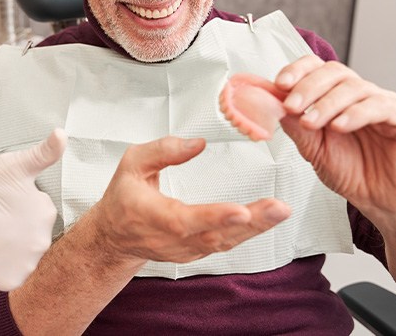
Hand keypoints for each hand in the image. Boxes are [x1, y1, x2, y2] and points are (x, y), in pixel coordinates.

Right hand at [0, 129, 66, 290]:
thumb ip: (43, 153)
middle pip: (36, 232)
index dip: (23, 206)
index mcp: (47, 212)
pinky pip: (16, 273)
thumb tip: (62, 133)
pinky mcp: (14, 280)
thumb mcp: (13, 166)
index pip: (41, 210)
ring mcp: (29, 262)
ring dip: (16, 247)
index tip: (7, 204)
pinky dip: (7, 267)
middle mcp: (45, 240)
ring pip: (28, 253)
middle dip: (22, 227)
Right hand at [94, 136, 290, 263]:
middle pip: (214, 235)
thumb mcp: (132, 164)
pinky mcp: (195, 251)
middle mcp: (171, 239)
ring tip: (280, 211)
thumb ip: (162, 150)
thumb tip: (198, 143)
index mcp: (152, 216)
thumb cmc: (123, 197)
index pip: (185, 220)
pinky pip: (225, 244)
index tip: (241, 210)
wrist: (114, 237)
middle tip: (279, 208)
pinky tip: (267, 219)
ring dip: (256, 228)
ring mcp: (185, 250)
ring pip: (224, 242)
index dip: (214, 217)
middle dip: (251, 223)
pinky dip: (248, 233)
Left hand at [275, 55, 395, 218]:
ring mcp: (382, 102)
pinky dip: (356, 114)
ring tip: (310, 122)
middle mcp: (358, 93)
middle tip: (291, 106)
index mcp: (334, 95)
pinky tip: (339, 126)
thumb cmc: (349, 170)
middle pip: (333, 72)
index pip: (316, 67)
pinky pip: (381, 106)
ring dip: (327, 103)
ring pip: (353, 87)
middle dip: (307, 87)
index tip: (279, 84)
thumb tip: (273, 104)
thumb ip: (295, 126)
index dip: (297, 71)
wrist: (379, 200)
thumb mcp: (313, 149)